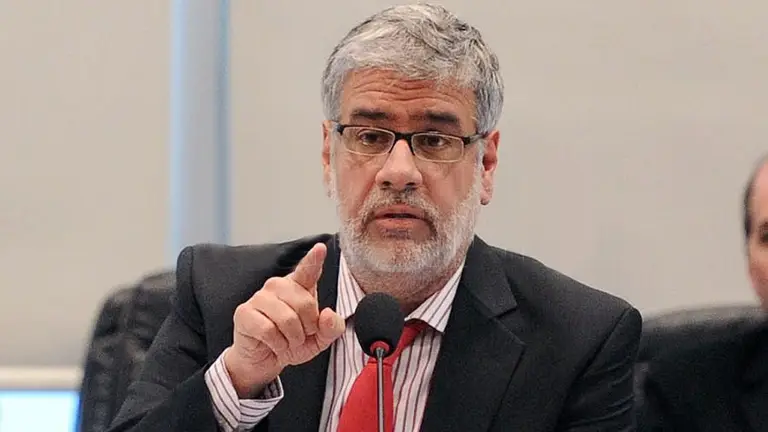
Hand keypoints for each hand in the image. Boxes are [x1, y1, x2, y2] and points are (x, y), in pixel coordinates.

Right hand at [224, 243, 344, 397]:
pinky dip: (277, 344)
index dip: (314, 259)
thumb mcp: (319, 339)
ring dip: (292, 339)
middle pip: (304, 303)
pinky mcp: (244, 313)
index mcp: (298, 286)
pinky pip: (268, 330)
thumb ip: (332, 328)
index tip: (321, 248)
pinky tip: (274, 344)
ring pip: (287, 318)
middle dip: (308, 327)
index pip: (308, 269)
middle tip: (300, 336)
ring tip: (287, 341)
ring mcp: (259, 297)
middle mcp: (278, 286)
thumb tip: (328, 314)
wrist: (265, 361)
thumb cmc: (292, 343)